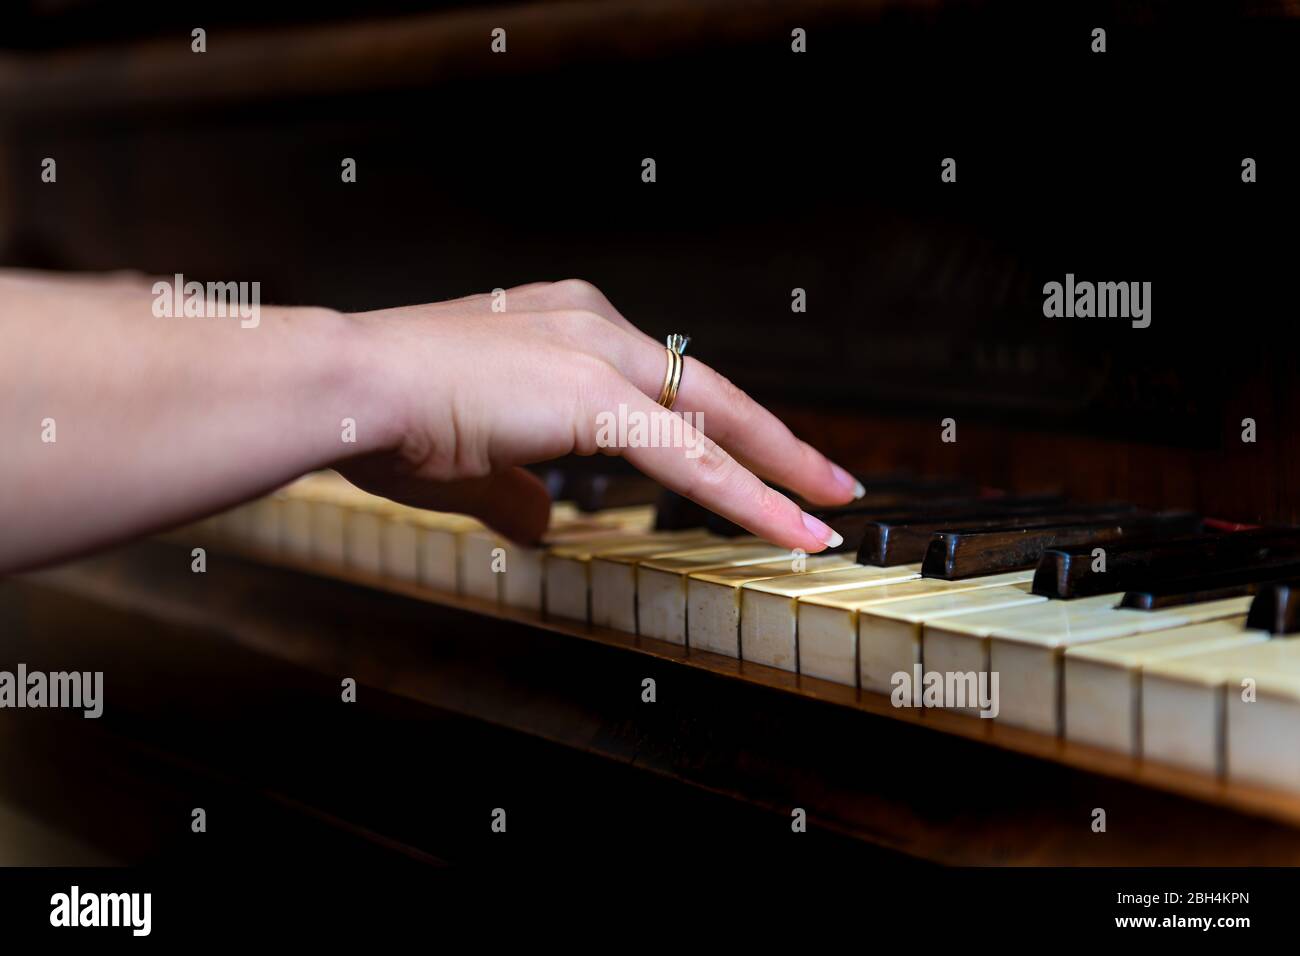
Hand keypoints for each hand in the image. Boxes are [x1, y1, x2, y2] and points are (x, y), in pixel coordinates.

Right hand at [337, 280, 862, 550]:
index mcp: (562, 327)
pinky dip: (746, 498)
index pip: (661, 385)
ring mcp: (594, 351)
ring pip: (712, 421)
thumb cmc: (387, 419)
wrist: (341, 389)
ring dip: (778, 471)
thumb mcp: (472, 463)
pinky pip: (688, 457)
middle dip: (774, 442)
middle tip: (830, 480)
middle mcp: (590, 322)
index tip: (755, 458)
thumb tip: (542, 523)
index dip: (715, 426)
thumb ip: (519, 492)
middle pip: (707, 392)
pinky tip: (788, 531)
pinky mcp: (593, 394)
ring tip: (828, 513)